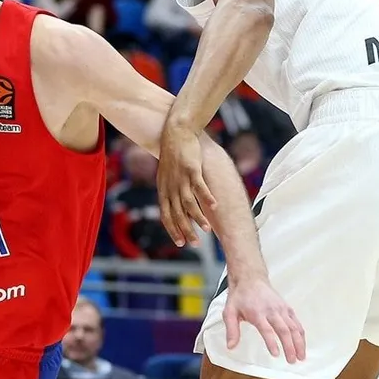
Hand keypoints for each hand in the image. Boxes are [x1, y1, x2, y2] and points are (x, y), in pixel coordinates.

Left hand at [157, 122, 215, 246]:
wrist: (176, 134)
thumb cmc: (173, 157)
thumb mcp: (167, 177)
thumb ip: (172, 193)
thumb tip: (179, 209)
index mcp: (164, 190)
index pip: (166, 215)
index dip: (173, 230)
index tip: (180, 243)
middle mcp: (171, 187)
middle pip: (177, 214)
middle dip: (186, 230)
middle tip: (195, 244)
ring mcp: (181, 178)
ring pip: (188, 203)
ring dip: (197, 218)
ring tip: (206, 230)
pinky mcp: (192, 169)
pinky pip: (200, 186)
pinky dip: (207, 197)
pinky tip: (215, 207)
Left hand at [223, 277, 304, 362]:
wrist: (251, 279)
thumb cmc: (239, 297)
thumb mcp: (229, 312)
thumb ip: (231, 330)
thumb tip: (231, 347)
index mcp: (257, 313)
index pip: (267, 329)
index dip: (272, 342)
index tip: (276, 354)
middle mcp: (272, 311)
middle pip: (284, 330)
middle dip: (290, 346)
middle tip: (292, 361)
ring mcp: (281, 309)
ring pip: (294, 327)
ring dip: (299, 342)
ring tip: (301, 357)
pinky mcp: (287, 308)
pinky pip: (296, 322)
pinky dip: (301, 334)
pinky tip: (302, 345)